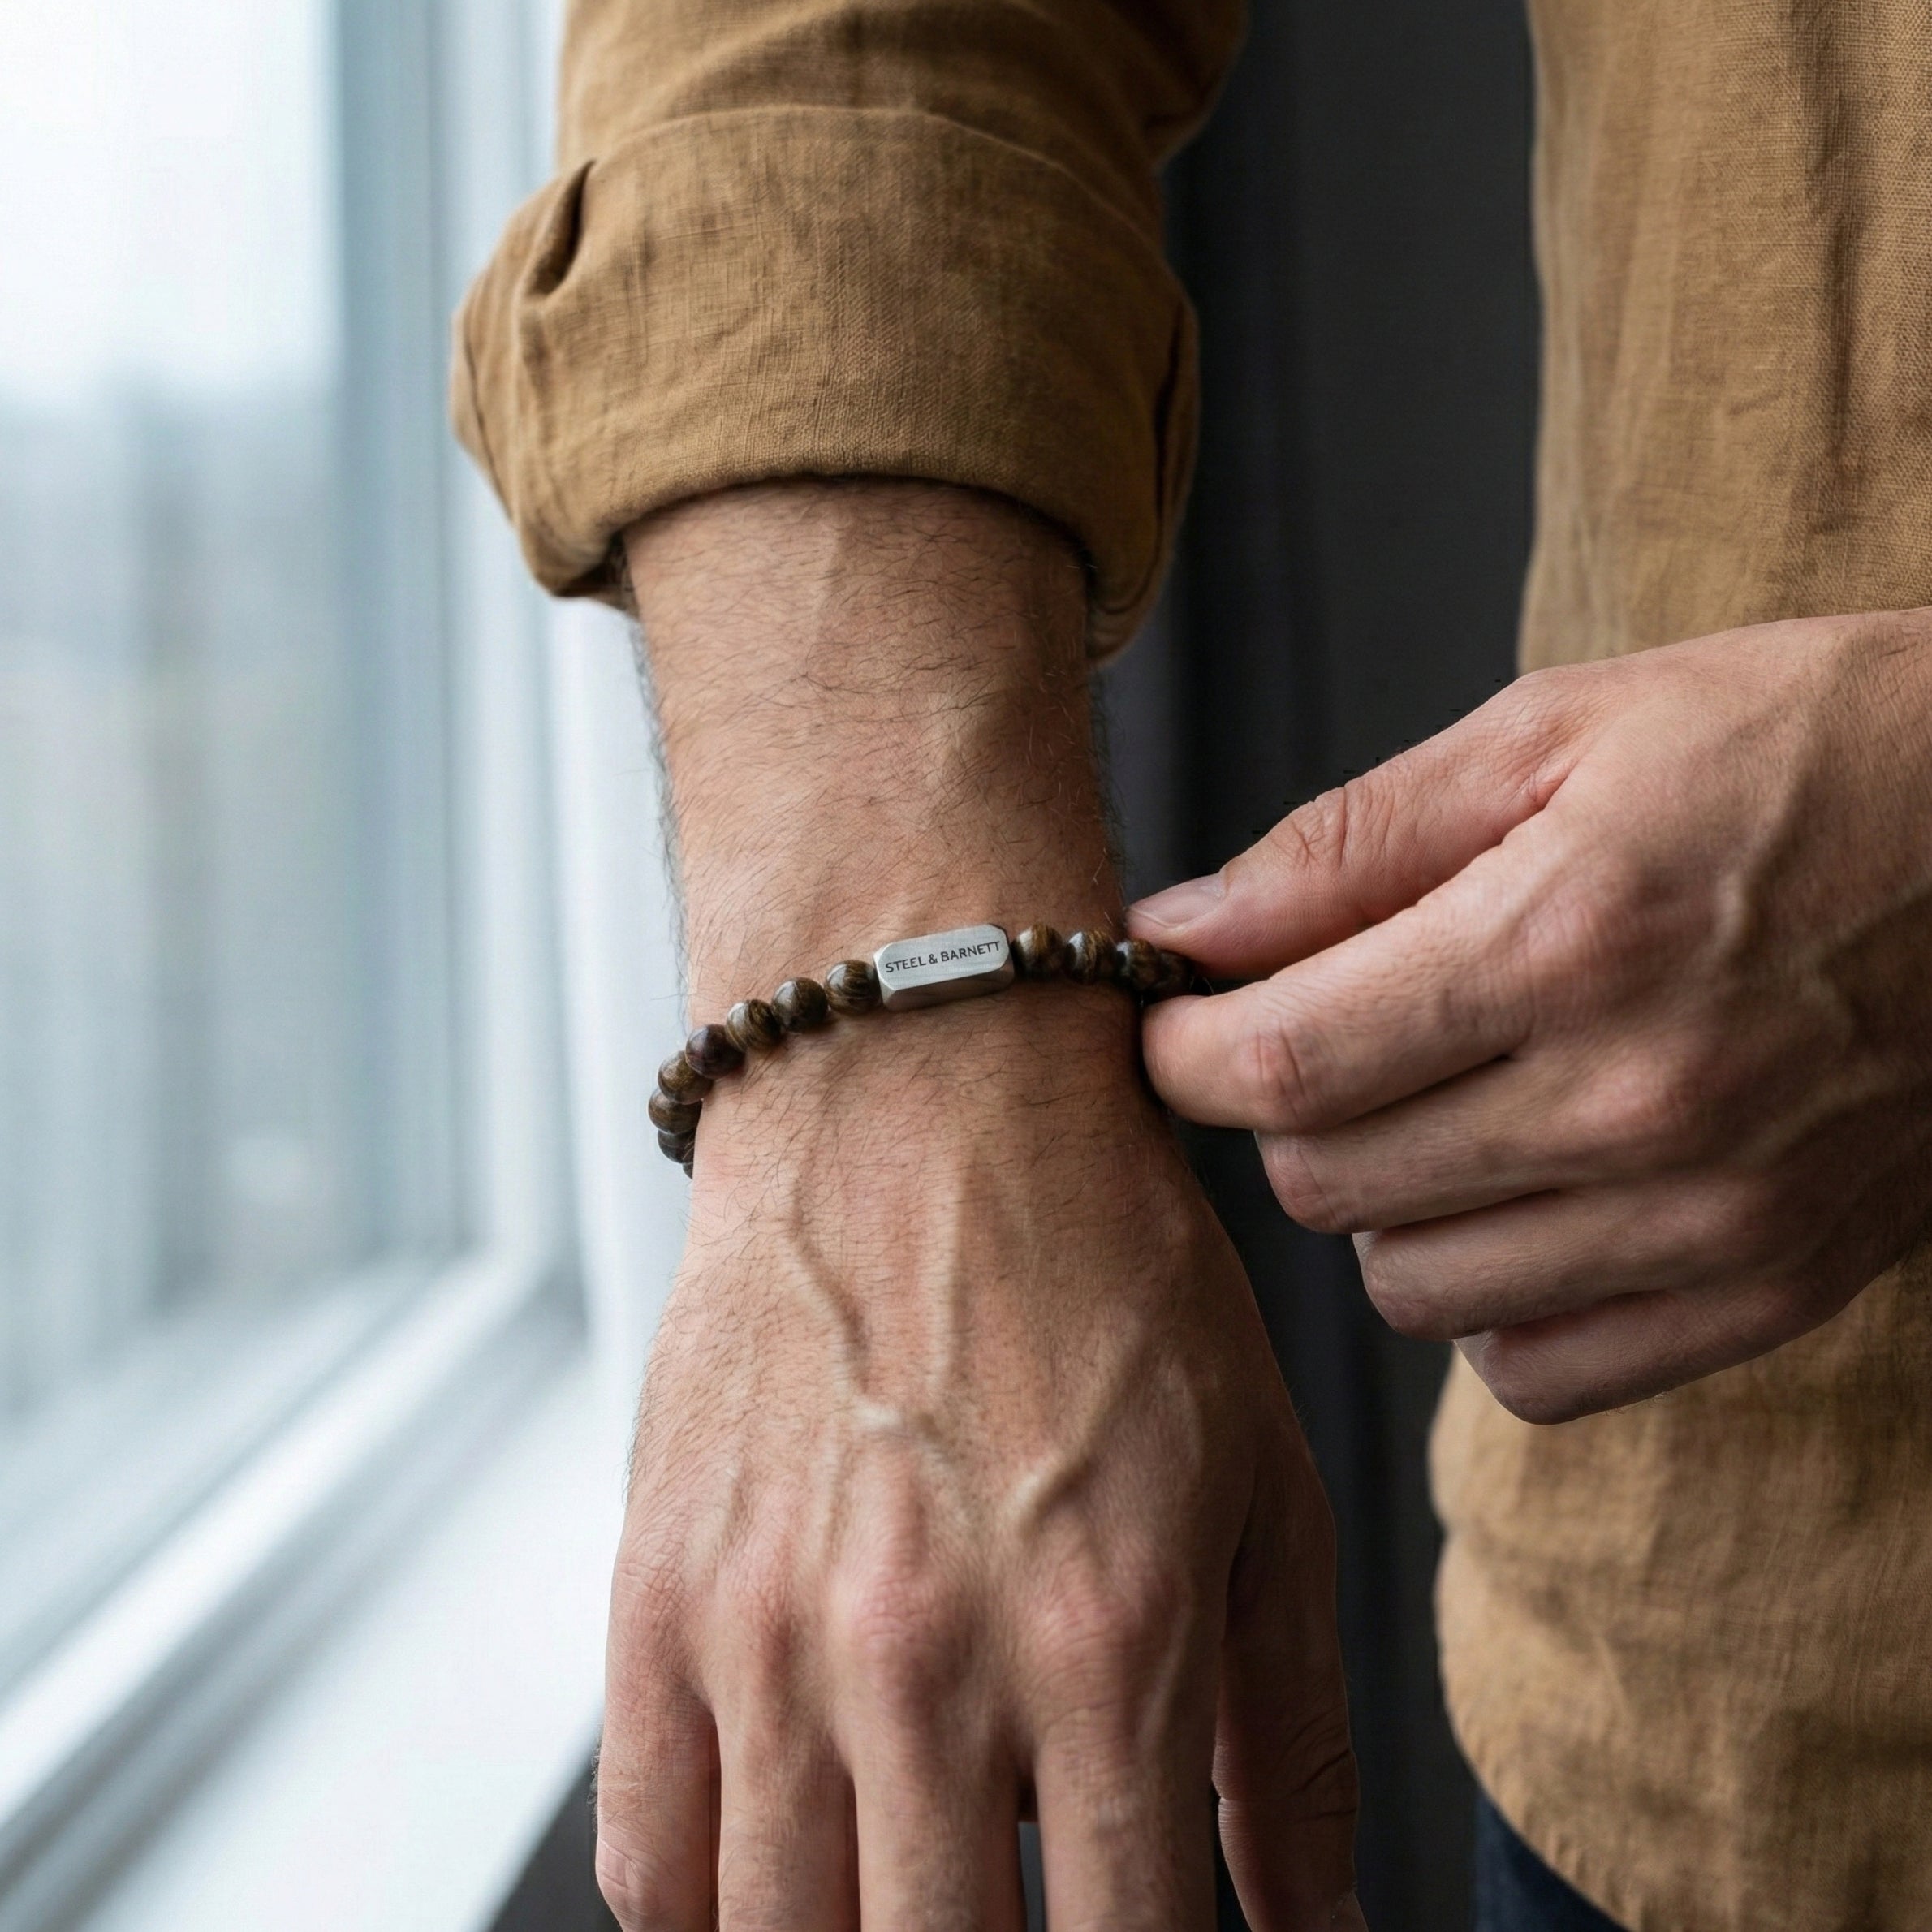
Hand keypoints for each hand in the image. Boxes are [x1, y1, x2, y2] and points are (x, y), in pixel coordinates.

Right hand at [598, 481, 1361, 1928]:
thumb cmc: (1104, 1266)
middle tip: (1014, 1925)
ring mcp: (766, 1631)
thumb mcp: (1258, 1485)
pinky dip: (711, 1923)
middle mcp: (923, 1658)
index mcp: (1105, 1639)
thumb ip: (1289, 1740)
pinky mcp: (657, 1590)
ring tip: (910, 1902)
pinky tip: (782, 1888)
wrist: (915, 1091)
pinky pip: (647, 1863)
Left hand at [1131, 611, 1931, 1422]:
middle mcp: (1639, 1103)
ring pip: (1409, 1288)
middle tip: (1317, 1035)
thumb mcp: (1556, 733)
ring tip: (1438, 1102)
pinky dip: (1488, 1296)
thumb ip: (1347, 845)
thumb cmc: (1792, 750)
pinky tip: (1521, 1194)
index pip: (1284, 1067)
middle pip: (1326, 1184)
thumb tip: (1176, 928)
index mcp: (1567, 941)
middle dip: (1280, 1110)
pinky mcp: (1769, 1290)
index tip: (1174, 1022)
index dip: (1183, 1054)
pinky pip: (1533, 1369)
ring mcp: (1712, 1218)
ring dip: (1379, 1202)